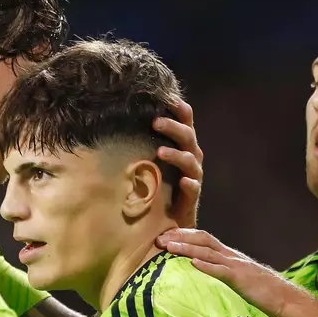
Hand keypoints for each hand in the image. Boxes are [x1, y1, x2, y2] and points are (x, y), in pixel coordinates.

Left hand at [153, 100, 203, 228]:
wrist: (173, 219)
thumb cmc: (160, 184)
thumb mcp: (152, 160)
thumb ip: (146, 142)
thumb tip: (123, 117)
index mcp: (184, 145)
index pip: (186, 122)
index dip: (180, 109)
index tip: (168, 97)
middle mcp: (191, 157)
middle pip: (188, 137)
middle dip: (173, 127)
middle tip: (155, 122)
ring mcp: (193, 176)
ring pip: (190, 160)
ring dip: (176, 155)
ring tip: (160, 152)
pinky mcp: (192, 197)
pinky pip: (194, 188)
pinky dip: (190, 184)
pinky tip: (183, 181)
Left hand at [155, 228, 291, 316]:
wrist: (282, 297)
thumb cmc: (258, 290)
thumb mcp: (235, 276)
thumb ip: (220, 270)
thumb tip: (200, 271)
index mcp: (228, 255)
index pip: (203, 238)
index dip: (184, 235)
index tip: (165, 236)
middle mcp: (230, 255)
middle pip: (203, 239)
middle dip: (181, 237)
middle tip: (160, 239)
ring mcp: (235, 266)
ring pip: (208, 252)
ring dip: (187, 248)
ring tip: (169, 247)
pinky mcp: (240, 279)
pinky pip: (221, 271)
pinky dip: (207, 266)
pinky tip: (193, 263)